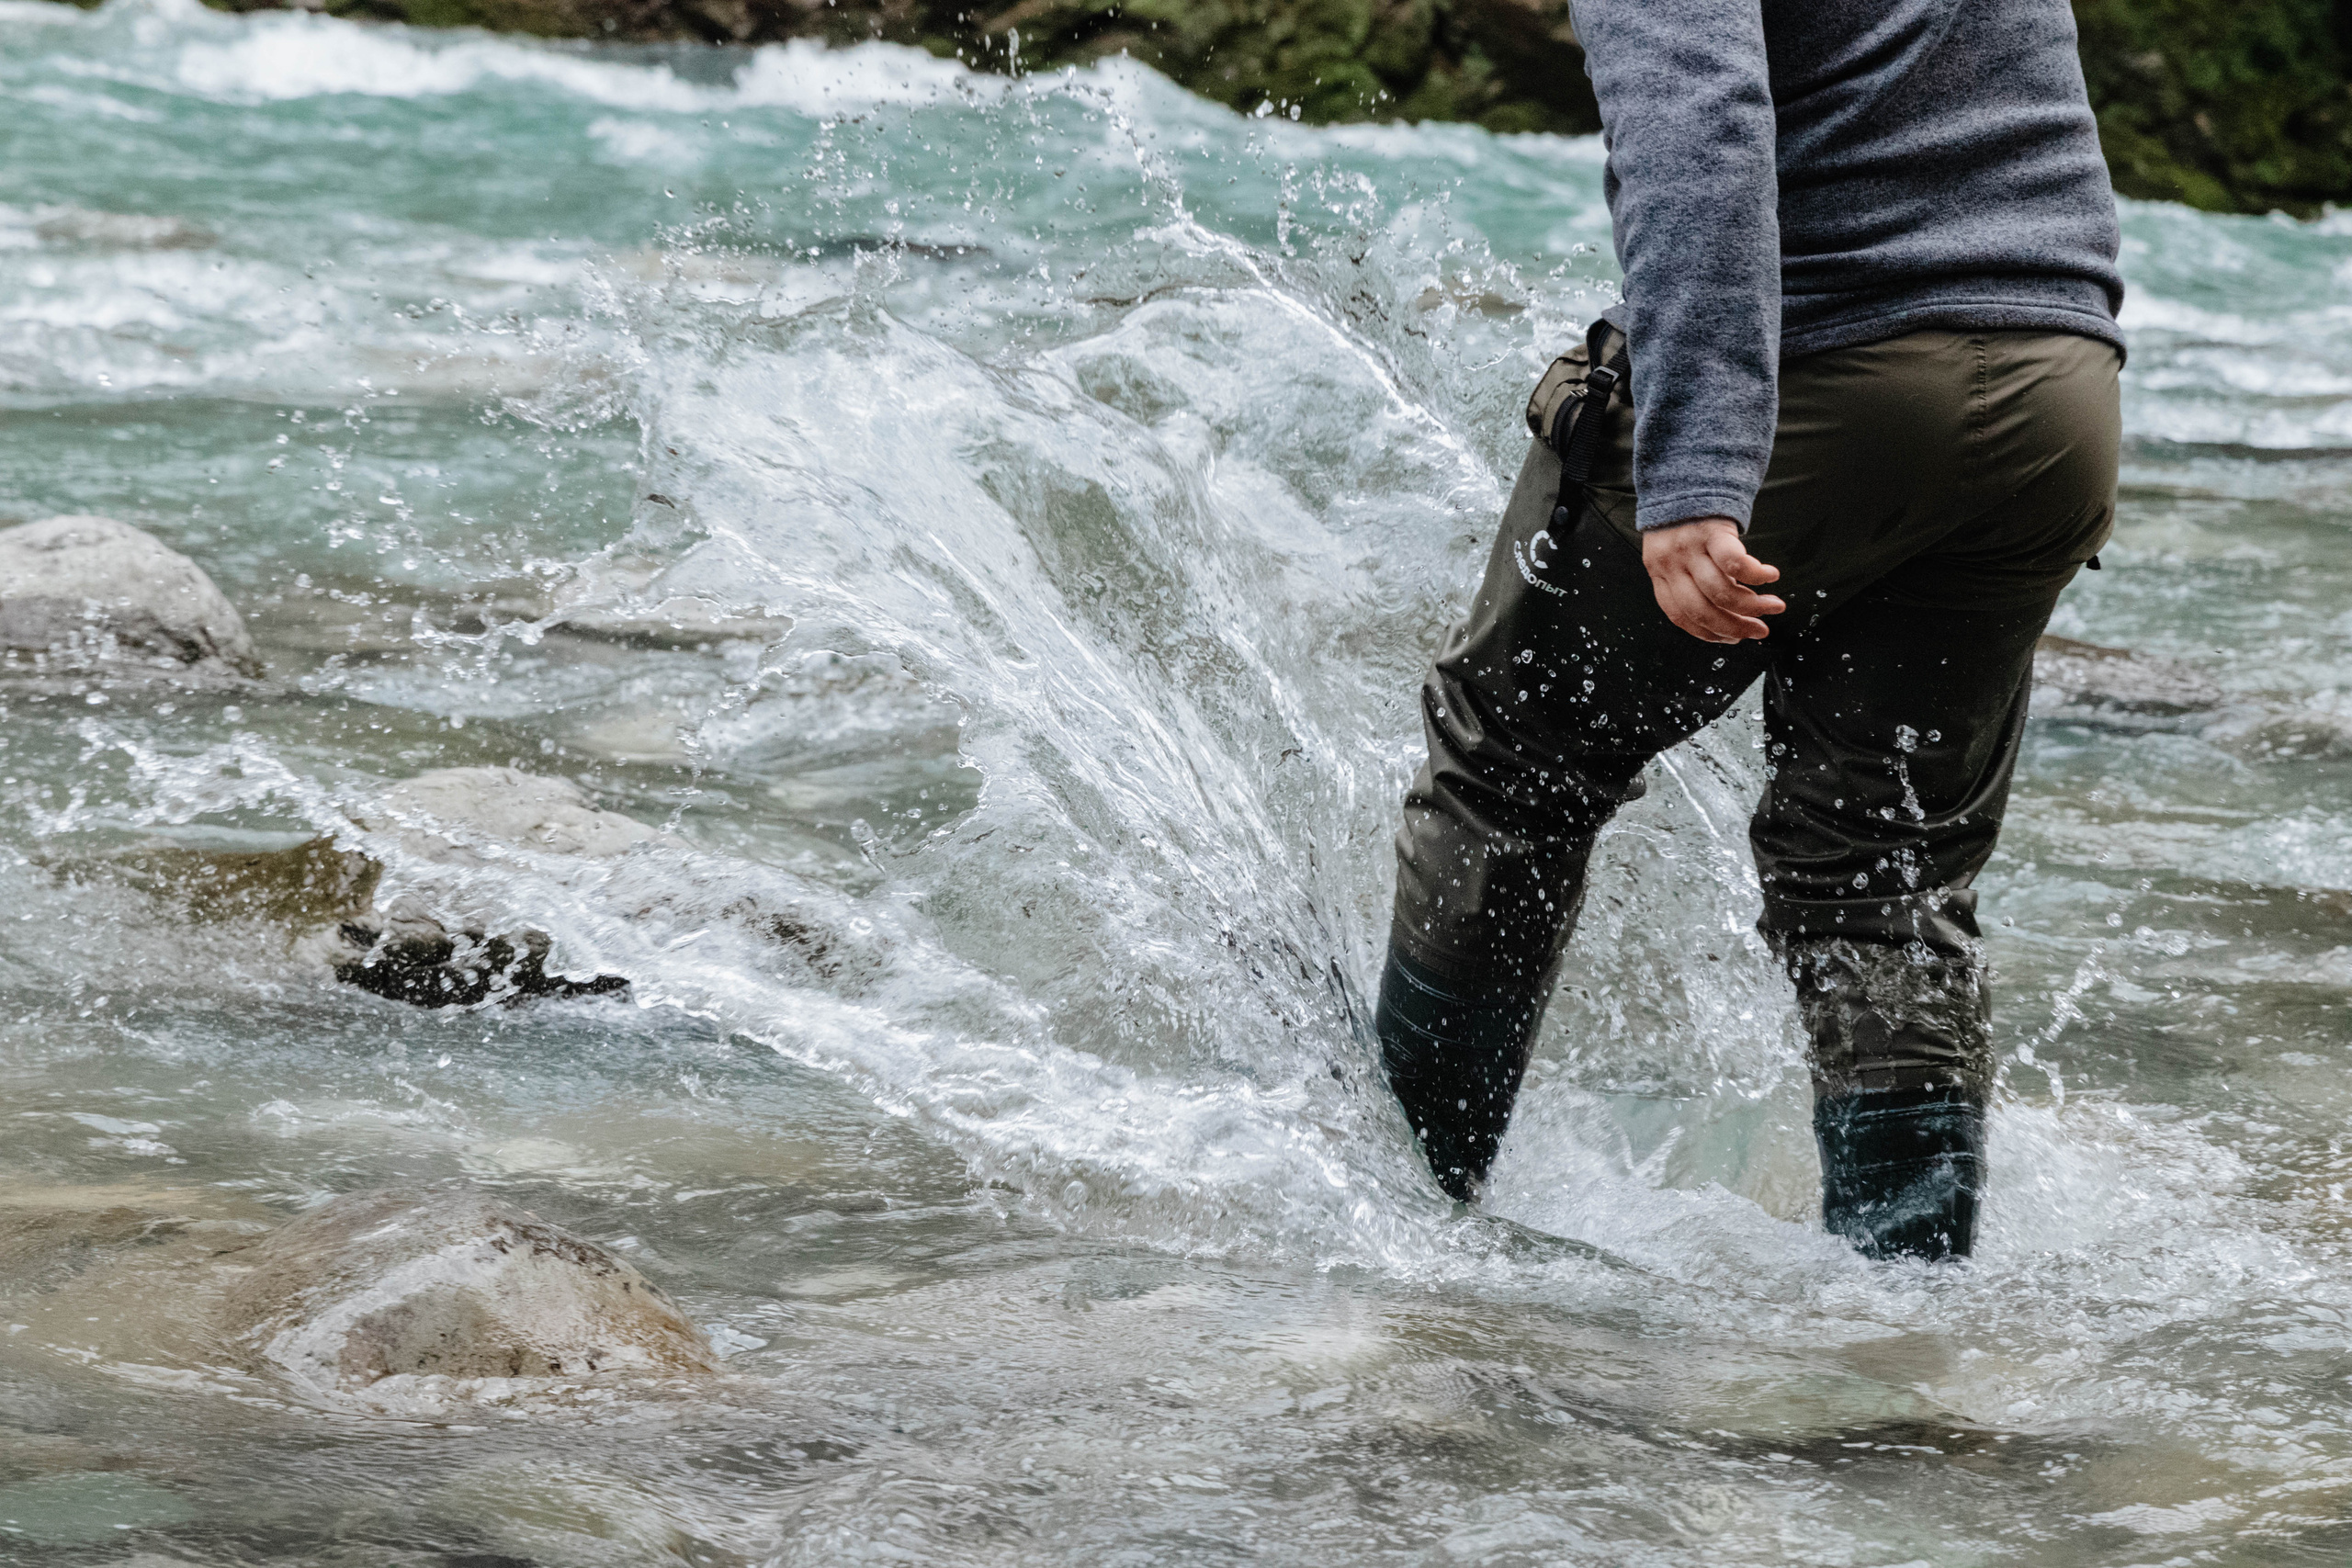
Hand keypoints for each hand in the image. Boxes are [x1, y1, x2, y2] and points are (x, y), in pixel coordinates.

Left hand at [1640, 517, 1784, 642]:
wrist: (1686, 473)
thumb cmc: (1685, 518)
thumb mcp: (1673, 552)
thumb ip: (1687, 579)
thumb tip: (1723, 618)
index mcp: (1659, 573)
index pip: (1680, 616)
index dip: (1709, 634)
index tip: (1732, 639)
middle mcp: (1671, 563)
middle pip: (1702, 610)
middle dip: (1735, 627)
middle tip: (1760, 631)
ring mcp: (1690, 547)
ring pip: (1722, 592)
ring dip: (1753, 606)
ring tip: (1774, 606)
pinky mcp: (1712, 530)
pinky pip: (1736, 564)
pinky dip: (1757, 575)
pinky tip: (1771, 575)